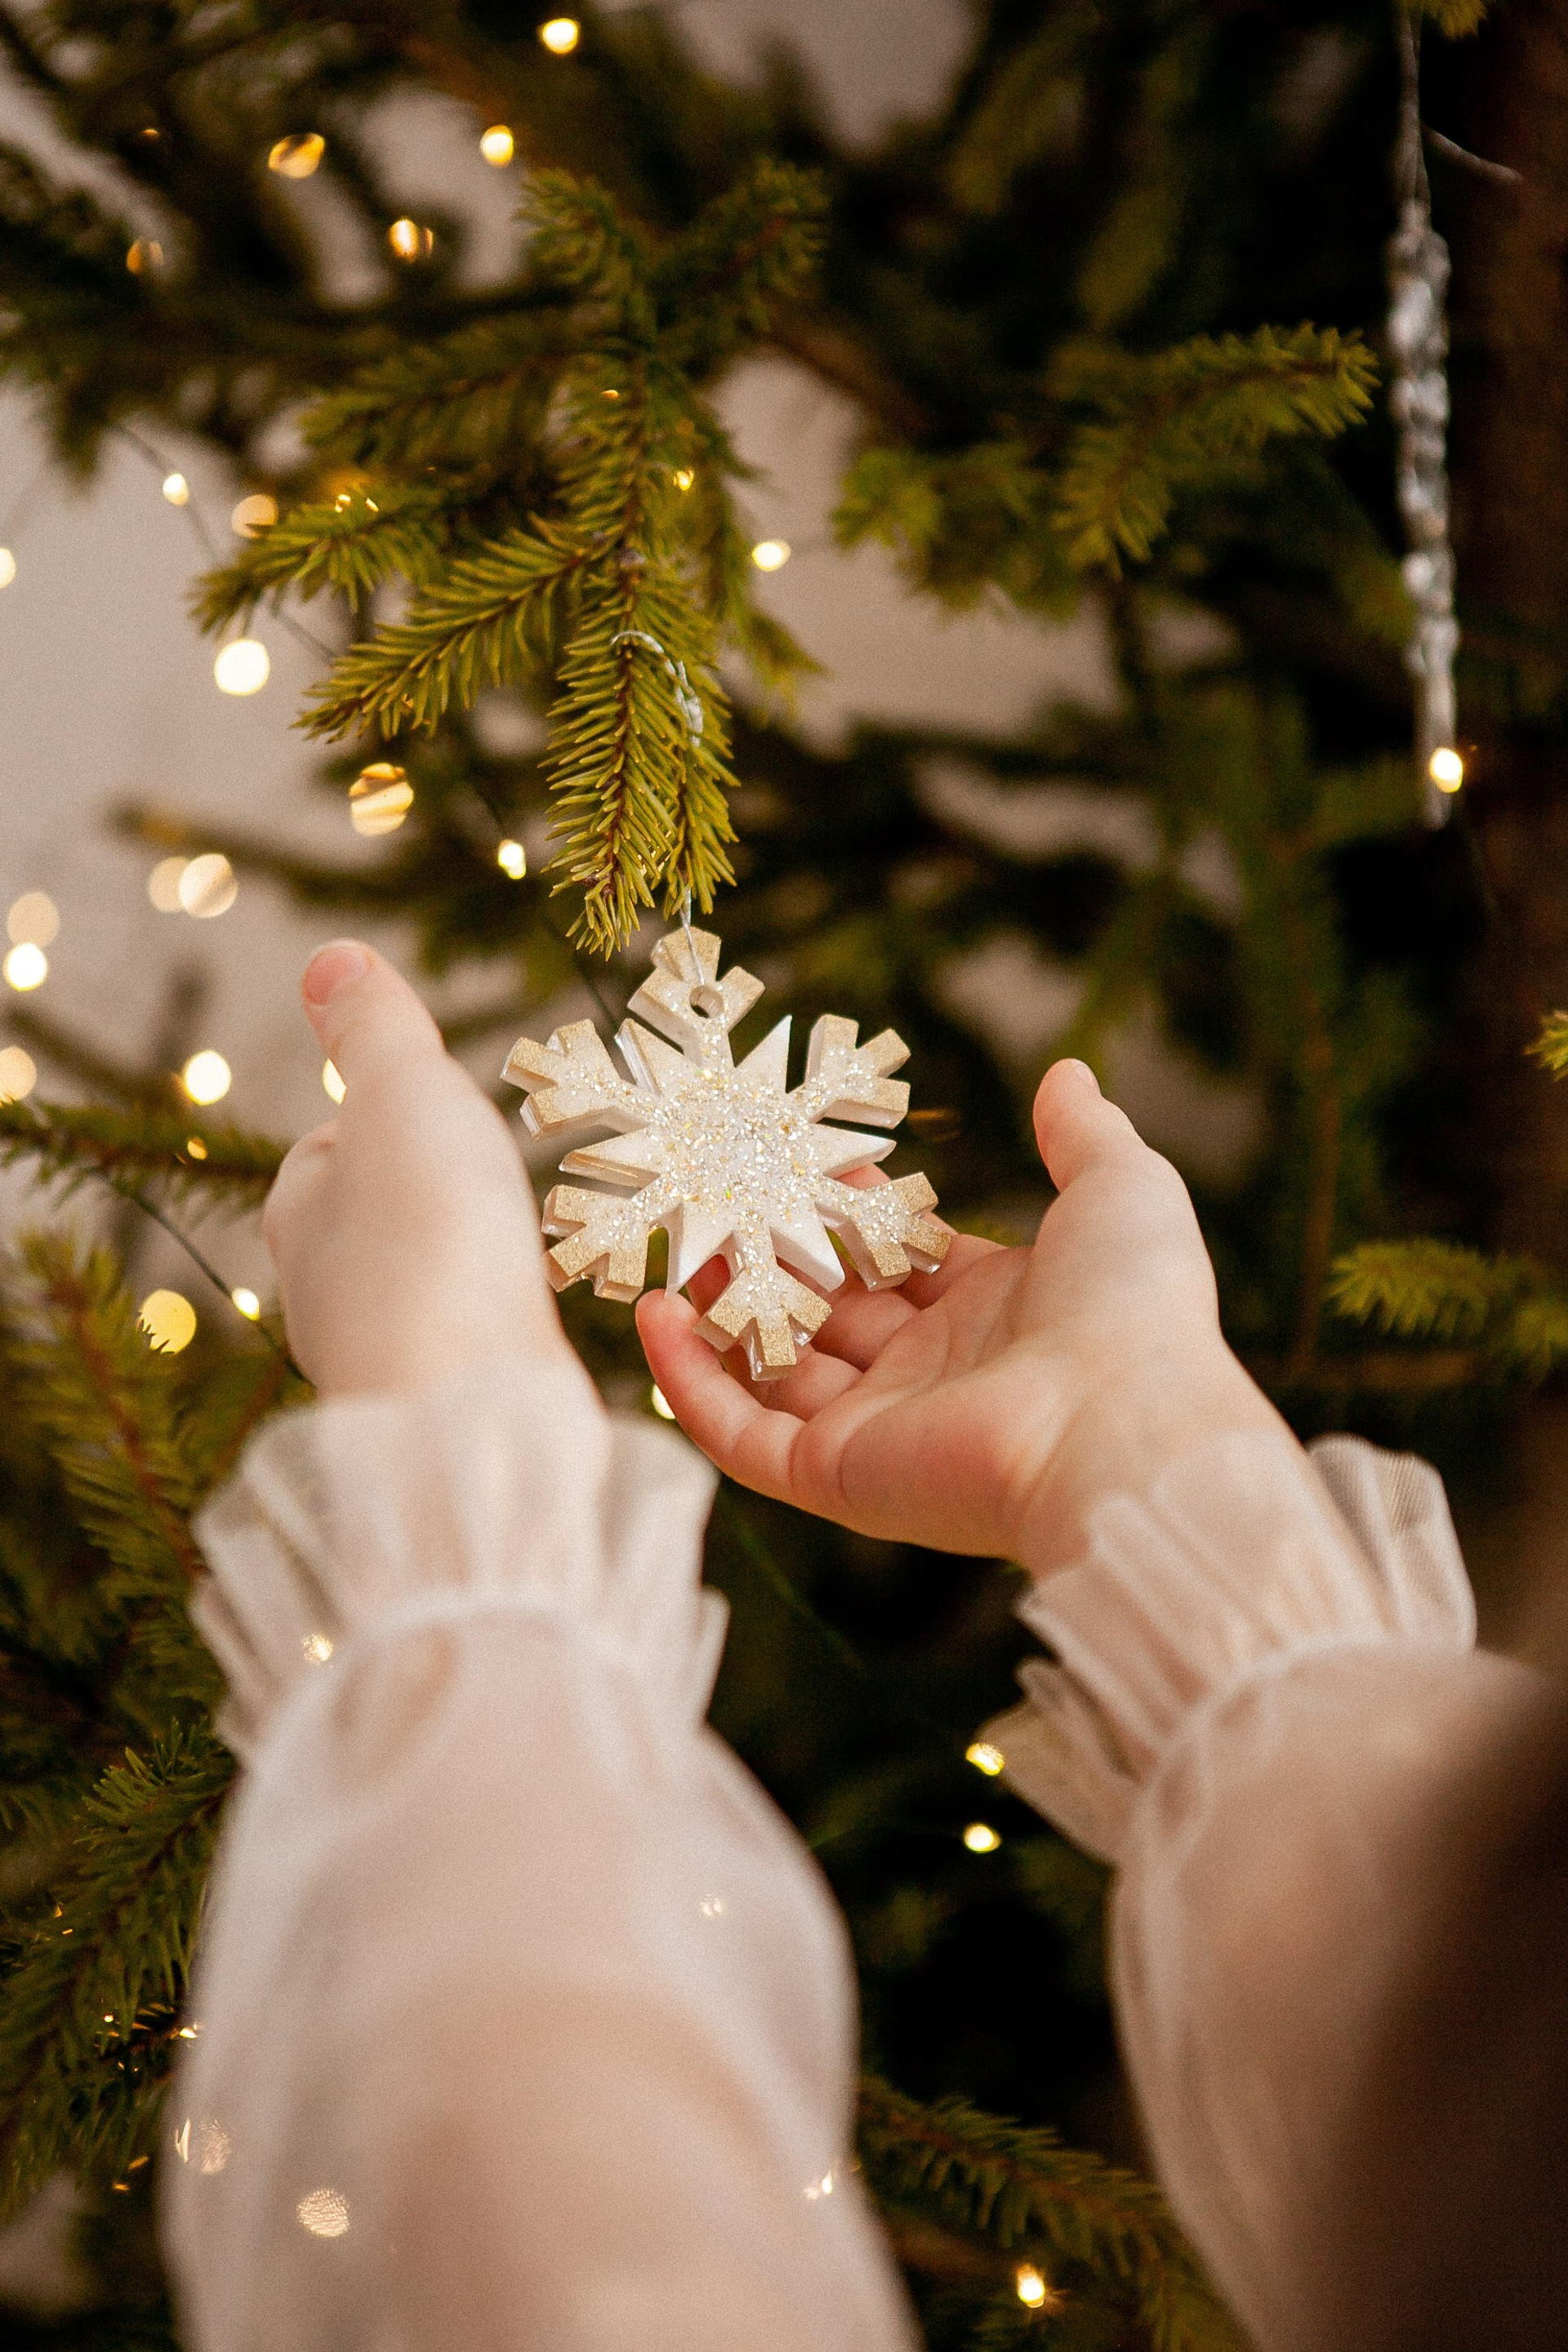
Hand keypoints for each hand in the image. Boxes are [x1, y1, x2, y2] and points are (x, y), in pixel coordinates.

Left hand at [263, 941, 583, 1400]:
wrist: (469, 1407)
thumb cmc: (429, 1239)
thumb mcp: (402, 1093)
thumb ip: (375, 1027)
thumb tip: (329, 958)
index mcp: (299, 1210)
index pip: (326, 1147)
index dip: (382, 1118)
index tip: (429, 1107)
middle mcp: (322, 1291)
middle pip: (370, 1220)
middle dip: (425, 1196)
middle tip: (484, 1174)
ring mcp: (381, 1356)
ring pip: (418, 1288)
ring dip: (462, 1263)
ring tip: (515, 1244)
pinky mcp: (442, 1407)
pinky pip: (462, 1342)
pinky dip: (491, 1320)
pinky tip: (529, 1314)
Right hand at [638, 1060, 1287, 1572]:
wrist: (1123, 1427)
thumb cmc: (1133, 1309)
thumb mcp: (1118, 1190)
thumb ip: (1082, 1136)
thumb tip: (1067, 1074)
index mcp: (995, 1314)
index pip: (898, 1259)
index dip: (846, 1209)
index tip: (795, 1157)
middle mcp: (933, 1377)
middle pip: (827, 1311)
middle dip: (768, 1256)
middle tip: (709, 1196)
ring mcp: (880, 1430)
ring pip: (773, 1369)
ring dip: (716, 1312)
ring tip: (663, 1250)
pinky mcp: (837, 1475)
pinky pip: (741, 1435)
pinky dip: (691, 1383)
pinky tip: (651, 1318)